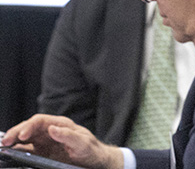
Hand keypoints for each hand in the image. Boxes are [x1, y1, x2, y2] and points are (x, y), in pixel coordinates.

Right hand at [2, 115, 123, 168]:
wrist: (95, 162)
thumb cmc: (91, 150)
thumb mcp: (83, 143)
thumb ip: (69, 135)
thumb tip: (52, 128)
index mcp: (60, 125)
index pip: (39, 121)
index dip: (29, 126)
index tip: (22, 135)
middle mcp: (50, 132)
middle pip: (28, 129)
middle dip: (15, 133)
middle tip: (5, 142)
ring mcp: (44, 143)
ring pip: (24, 140)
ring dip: (13, 142)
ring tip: (4, 148)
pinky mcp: (41, 154)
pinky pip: (26, 151)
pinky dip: (17, 152)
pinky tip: (10, 155)